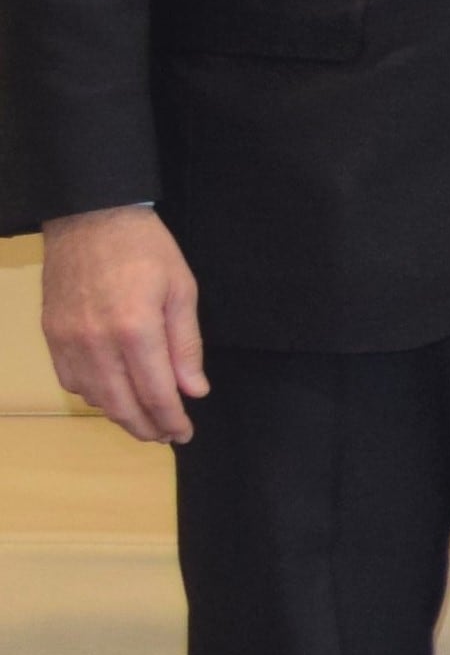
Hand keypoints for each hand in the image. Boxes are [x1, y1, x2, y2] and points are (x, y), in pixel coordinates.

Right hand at [41, 203, 205, 441]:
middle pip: (121, 405)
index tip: (185, 433)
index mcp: (136, 330)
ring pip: (93, 397)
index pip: (156, 393)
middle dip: (146, 428)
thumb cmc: (145, 249)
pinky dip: (92, 394)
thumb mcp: (182, 290)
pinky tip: (112, 393)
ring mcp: (68, 340)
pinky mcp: (51, 335)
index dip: (172, 420)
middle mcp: (97, 342)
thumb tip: (194, 390)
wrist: (89, 218)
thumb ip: (186, 345)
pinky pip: (70, 379)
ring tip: (144, 419)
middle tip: (165, 436)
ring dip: (119, 415)